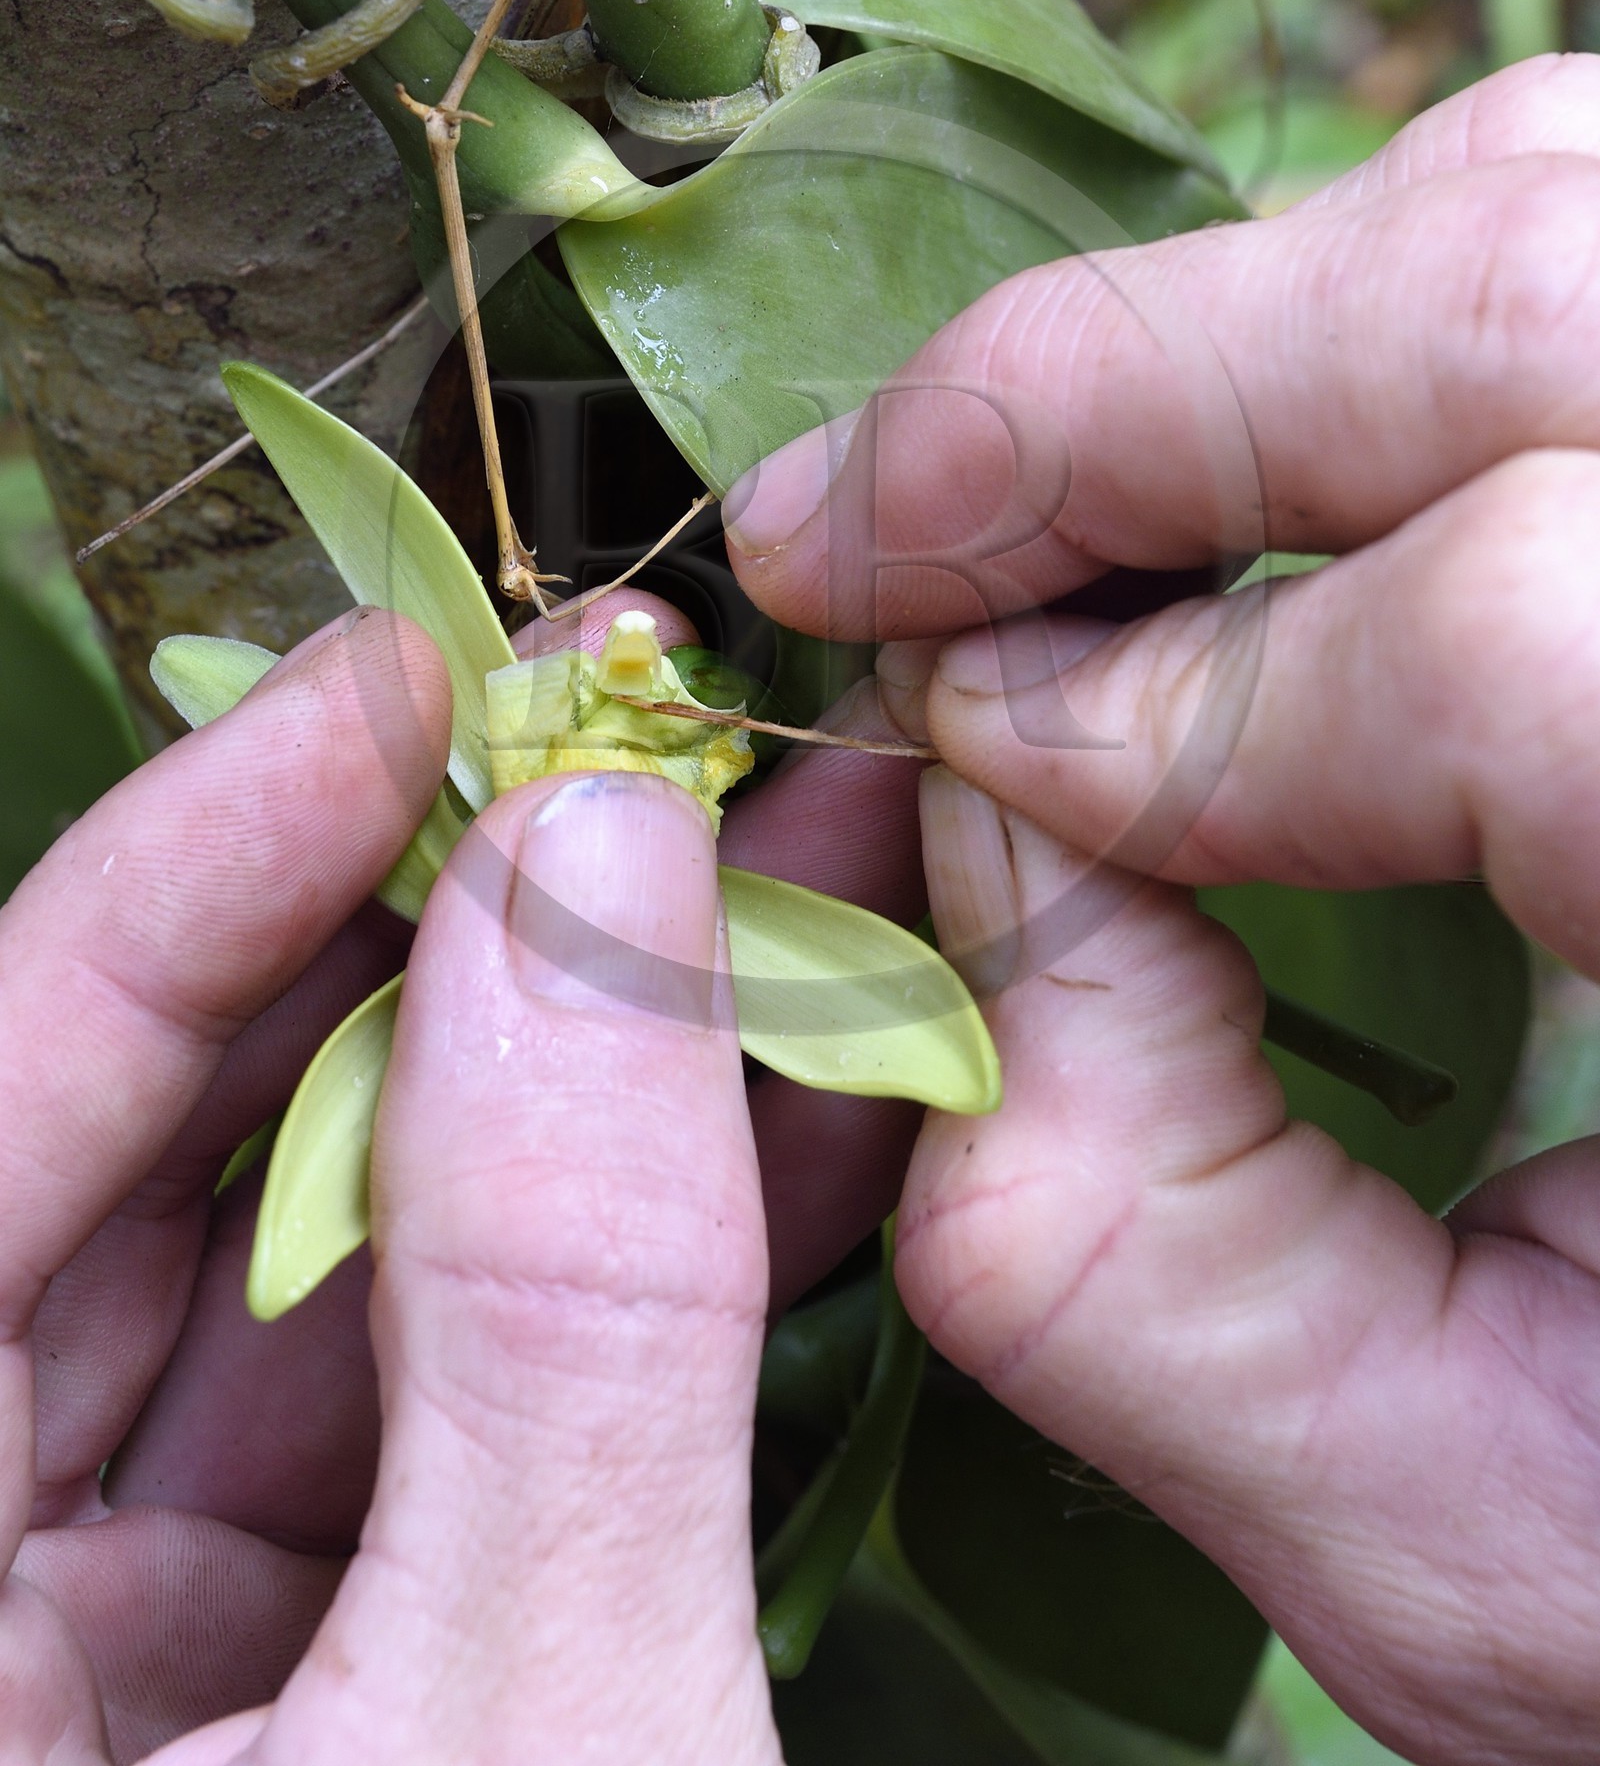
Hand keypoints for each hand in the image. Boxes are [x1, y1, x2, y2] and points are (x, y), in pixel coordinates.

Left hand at [3, 603, 813, 1762]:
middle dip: (410, 950)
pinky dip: (576, 1276)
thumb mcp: (547, 1736)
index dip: (188, 863)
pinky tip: (760, 1116)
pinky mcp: (269, 1698)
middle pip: (139, 1168)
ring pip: (293, 1277)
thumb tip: (596, 867)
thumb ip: (564, 1315)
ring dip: (535, 1087)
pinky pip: (398, 1410)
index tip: (402, 683)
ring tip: (749, 904)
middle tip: (618, 774)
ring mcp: (99, 1669)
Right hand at [726, 53, 1599, 1764]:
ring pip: (1570, 195)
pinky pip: (1595, 241)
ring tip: (1011, 485)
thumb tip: (960, 847)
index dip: (1186, 701)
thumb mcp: (1481, 1552)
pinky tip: (1228, 459)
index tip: (959, 761)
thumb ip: (1144, 1252)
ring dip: (1235, 318)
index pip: (1535, 646)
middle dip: (1117, 387)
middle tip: (850, 526)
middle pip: (1539, 289)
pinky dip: (1367, 306)